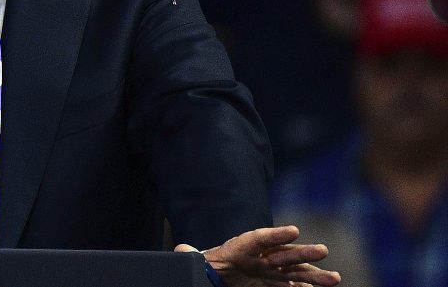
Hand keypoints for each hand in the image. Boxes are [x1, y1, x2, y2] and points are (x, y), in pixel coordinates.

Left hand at [175, 225, 340, 286]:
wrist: (214, 274)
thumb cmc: (207, 266)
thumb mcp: (197, 261)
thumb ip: (192, 256)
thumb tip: (179, 249)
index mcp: (240, 247)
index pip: (259, 239)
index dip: (276, 235)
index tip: (293, 231)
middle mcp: (259, 257)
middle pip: (282, 255)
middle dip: (302, 253)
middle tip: (323, 250)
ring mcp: (269, 271)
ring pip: (294, 272)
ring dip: (314, 275)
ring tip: (334, 278)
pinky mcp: (272, 284)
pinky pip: (291, 286)